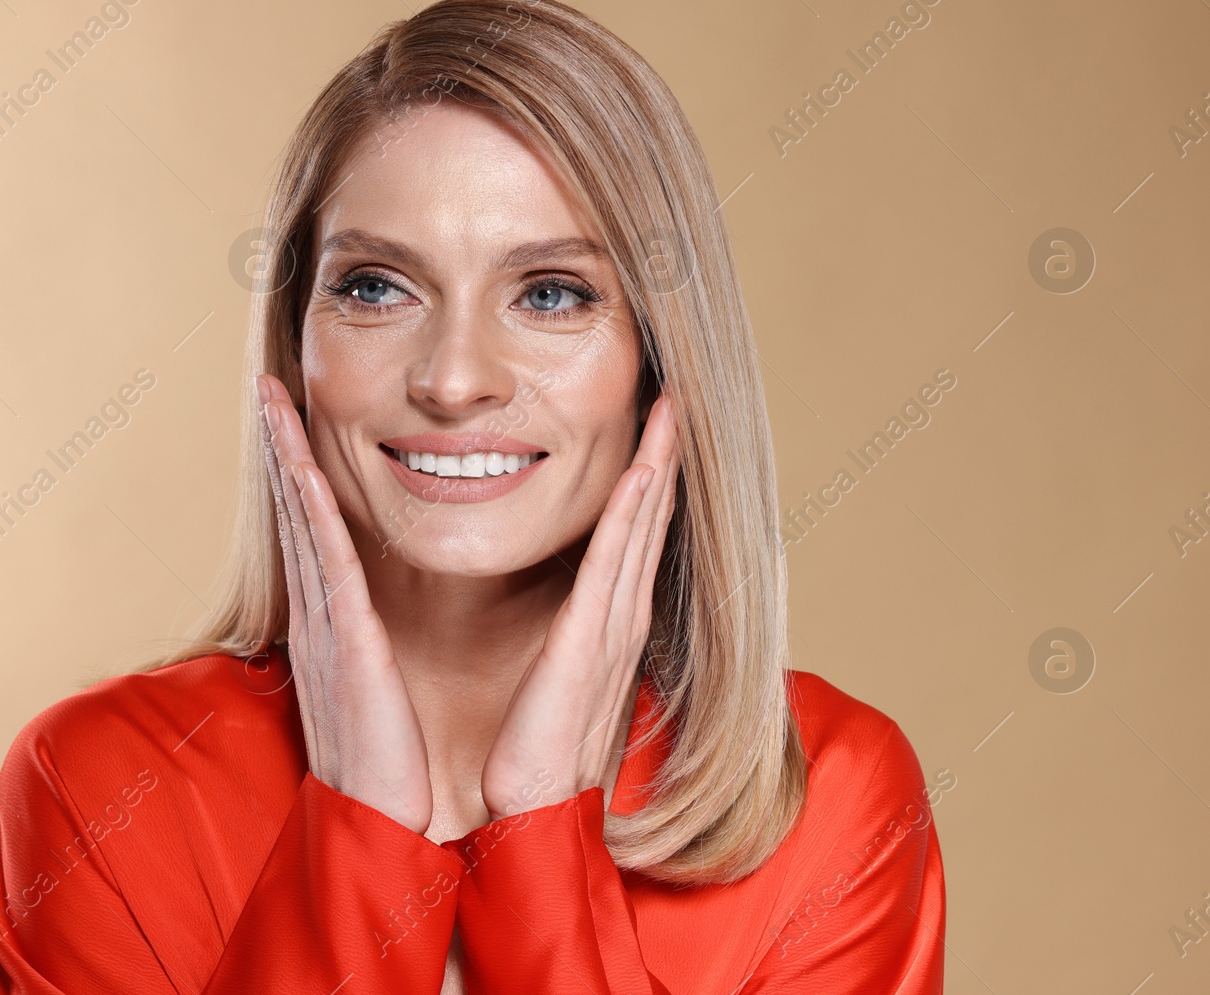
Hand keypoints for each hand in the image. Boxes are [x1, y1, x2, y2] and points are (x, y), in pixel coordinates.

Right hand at [255, 373, 434, 833]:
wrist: (374, 826)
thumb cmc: (385, 767)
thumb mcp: (373, 693)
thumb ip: (368, 651)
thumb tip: (369, 630)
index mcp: (331, 627)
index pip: (312, 535)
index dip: (296, 476)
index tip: (292, 426)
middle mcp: (317, 617)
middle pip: (293, 515)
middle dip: (279, 449)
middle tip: (267, 389)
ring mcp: (325, 627)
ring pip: (301, 524)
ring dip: (285, 459)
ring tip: (271, 401)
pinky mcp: (344, 643)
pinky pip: (326, 562)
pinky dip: (309, 511)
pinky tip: (302, 467)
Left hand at [479, 389, 679, 820]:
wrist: (534, 811)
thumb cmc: (535, 750)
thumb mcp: (555, 679)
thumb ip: (563, 640)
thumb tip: (561, 616)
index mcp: (610, 625)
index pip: (635, 538)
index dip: (648, 483)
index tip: (653, 431)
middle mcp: (622, 618)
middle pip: (650, 521)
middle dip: (663, 458)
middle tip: (675, 399)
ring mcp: (613, 627)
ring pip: (642, 529)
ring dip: (657, 467)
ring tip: (670, 413)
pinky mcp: (590, 641)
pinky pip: (615, 562)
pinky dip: (633, 512)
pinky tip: (643, 471)